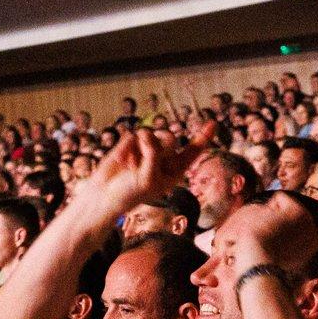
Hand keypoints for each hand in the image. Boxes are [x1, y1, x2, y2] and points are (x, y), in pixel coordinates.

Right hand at [80, 122, 214, 219]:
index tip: (213, 123)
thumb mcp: (149, 178)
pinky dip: (128, 149)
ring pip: (151, 133)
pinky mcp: (131, 143)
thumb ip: (153, 154)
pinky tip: (122, 162)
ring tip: (132, 165)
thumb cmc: (130, 193)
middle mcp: (163, 157)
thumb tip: (145, 132)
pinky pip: (134, 135)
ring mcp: (146, 149)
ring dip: (141, 148)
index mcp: (175, 170)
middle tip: (145, 161)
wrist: (105, 195)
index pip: (192, 150)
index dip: (202, 137)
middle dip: (158, 145)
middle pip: (169, 137)